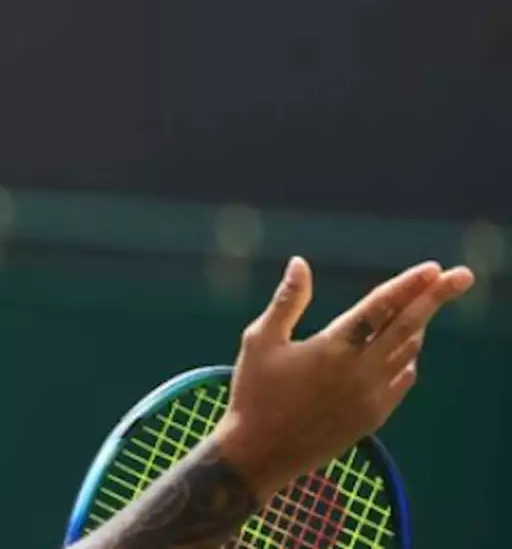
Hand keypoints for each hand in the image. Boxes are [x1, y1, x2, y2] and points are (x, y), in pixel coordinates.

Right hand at [212, 257, 474, 499]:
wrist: (261, 453)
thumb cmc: (254, 393)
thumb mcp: (260, 340)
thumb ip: (287, 301)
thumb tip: (299, 263)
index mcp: (333, 348)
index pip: (380, 307)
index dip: (408, 285)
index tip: (433, 267)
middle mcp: (360, 371)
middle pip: (409, 326)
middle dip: (436, 297)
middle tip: (462, 276)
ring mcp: (372, 396)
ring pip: (408, 351)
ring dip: (418, 325)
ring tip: (424, 305)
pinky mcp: (374, 416)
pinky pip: (402, 379)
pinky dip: (408, 358)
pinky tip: (406, 348)